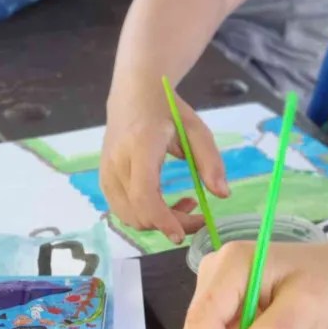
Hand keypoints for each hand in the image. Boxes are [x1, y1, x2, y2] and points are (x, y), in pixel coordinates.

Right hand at [101, 86, 227, 243]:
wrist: (133, 94)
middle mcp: (117, 163)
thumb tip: (223, 195)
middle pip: (139, 213)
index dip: (162, 220)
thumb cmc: (167, 109)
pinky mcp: (105, 182)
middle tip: (199, 216)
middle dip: (170, 224)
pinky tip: (166, 203)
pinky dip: (147, 217)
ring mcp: (106, 174)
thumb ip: (210, 161)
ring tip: (186, 204)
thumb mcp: (196, 129)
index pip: (144, 194)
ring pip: (131, 218)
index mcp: (140, 146)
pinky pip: (125, 212)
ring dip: (160, 222)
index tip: (181, 235)